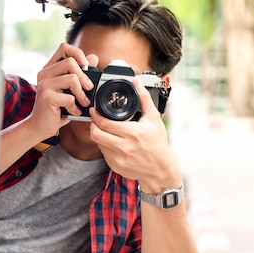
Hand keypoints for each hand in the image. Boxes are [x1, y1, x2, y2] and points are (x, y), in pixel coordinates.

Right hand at [27, 43, 96, 139]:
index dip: (78, 53)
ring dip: (82, 94)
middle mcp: (44, 73)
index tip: (86, 65)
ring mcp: (44, 84)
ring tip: (83, 103)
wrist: (40, 126)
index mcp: (50, 68)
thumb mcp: (70, 90)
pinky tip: (73, 112)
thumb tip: (94, 58)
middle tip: (89, 89)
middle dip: (84, 77)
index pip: (64, 48)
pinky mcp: (46, 97)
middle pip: (70, 62)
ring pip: (72, 79)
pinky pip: (69, 97)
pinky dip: (75, 107)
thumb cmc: (56, 108)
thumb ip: (81, 73)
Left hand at [89, 77, 180, 192]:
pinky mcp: (114, 166)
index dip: (95, 115)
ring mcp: (118, 158)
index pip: (104, 123)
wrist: (160, 171)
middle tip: (95, 118)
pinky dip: (104, 145)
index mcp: (133, 133)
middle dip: (93, 124)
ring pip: (98, 143)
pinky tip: (112, 141)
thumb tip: (136, 81)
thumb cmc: (158, 144)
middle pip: (96, 133)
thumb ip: (144, 98)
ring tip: (104, 128)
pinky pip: (103, 152)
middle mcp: (124, 147)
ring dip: (98, 134)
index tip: (94, 110)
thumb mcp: (154, 119)